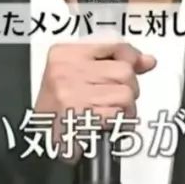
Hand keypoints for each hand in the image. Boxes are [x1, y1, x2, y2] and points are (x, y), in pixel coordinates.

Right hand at [34, 41, 156, 162]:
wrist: (37, 138)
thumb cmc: (59, 107)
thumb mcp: (79, 75)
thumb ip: (114, 63)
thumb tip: (148, 60)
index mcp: (66, 53)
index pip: (115, 46)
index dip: (132, 59)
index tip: (135, 67)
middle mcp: (66, 70)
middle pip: (125, 72)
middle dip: (129, 89)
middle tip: (115, 100)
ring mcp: (71, 92)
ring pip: (126, 95)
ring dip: (126, 109)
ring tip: (110, 114)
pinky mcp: (78, 115)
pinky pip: (117, 114)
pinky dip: (118, 123)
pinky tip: (107, 125)